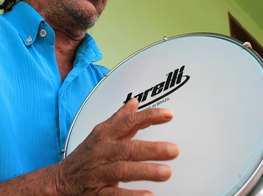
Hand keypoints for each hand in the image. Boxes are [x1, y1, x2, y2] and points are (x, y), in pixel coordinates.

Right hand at [55, 98, 178, 194]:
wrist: (61, 180)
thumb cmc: (86, 153)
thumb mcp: (101, 132)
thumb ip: (120, 118)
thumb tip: (134, 102)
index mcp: (105, 134)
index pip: (129, 122)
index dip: (149, 117)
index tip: (168, 115)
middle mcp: (103, 152)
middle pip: (128, 148)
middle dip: (152, 149)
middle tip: (174, 150)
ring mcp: (100, 172)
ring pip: (123, 170)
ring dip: (145, 171)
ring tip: (166, 172)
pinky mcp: (97, 193)